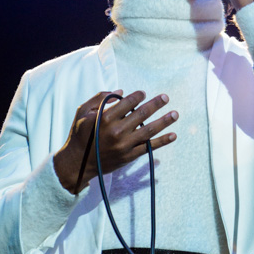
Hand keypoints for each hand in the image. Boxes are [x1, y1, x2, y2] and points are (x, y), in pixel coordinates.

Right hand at [53, 90, 177, 193]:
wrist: (77, 163)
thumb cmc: (79, 134)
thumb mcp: (82, 112)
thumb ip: (99, 98)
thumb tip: (121, 90)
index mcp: (104, 118)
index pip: (127, 102)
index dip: (138, 96)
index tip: (143, 93)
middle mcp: (116, 131)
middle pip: (141, 114)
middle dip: (156, 104)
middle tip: (166, 97)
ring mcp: (124, 145)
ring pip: (149, 130)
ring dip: (164, 121)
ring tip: (175, 114)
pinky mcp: (128, 156)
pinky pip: (148, 147)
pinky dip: (162, 141)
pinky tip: (173, 135)